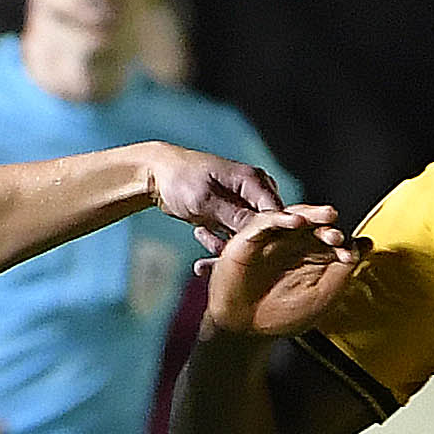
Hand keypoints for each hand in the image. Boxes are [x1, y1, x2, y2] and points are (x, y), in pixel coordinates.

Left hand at [134, 144, 285, 249]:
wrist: (157, 175)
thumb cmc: (180, 179)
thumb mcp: (206, 200)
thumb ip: (237, 217)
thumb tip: (266, 230)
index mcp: (254, 180)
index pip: (277, 215)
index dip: (266, 238)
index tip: (243, 255)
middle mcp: (255, 192)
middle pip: (264, 230)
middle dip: (241, 248)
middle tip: (215, 258)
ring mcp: (245, 205)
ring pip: (248, 239)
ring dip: (225, 249)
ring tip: (201, 241)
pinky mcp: (233, 217)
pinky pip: (235, 239)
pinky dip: (218, 244)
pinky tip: (200, 233)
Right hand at [201, 206, 361, 336]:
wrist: (244, 329)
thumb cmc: (281, 315)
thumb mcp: (321, 296)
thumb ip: (343, 272)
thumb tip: (365, 245)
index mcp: (313, 256)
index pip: (333, 239)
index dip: (345, 242)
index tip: (352, 252)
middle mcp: (294, 244)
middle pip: (315, 224)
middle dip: (330, 226)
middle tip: (338, 235)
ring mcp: (272, 239)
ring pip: (294, 216)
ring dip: (312, 215)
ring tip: (327, 215)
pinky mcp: (249, 238)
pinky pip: (265, 222)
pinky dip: (280, 219)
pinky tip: (295, 222)